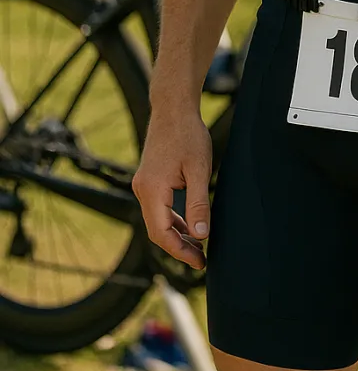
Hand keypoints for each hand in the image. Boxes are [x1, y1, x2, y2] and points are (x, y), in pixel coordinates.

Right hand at [132, 107, 211, 268]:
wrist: (173, 108)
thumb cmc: (188, 135)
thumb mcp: (199, 170)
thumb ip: (198, 203)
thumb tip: (200, 235)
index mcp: (152, 190)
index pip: (162, 233)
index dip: (180, 251)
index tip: (199, 262)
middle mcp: (142, 190)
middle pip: (157, 231)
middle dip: (178, 248)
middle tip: (201, 260)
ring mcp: (144, 185)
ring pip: (157, 221)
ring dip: (176, 235)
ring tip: (198, 248)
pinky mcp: (149, 181)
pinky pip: (159, 209)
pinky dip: (173, 220)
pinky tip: (189, 227)